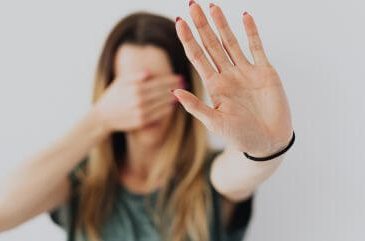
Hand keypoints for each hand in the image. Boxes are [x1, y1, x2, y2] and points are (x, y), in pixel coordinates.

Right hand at [93, 71, 183, 132]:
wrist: (102, 117)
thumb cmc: (112, 97)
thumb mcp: (120, 82)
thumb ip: (135, 76)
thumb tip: (149, 73)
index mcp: (135, 88)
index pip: (158, 82)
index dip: (170, 79)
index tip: (180, 76)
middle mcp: (139, 100)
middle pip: (162, 93)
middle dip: (175, 87)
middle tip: (185, 84)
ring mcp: (141, 112)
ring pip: (162, 104)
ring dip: (173, 99)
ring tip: (182, 94)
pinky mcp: (141, 122)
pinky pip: (158, 115)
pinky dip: (166, 110)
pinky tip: (171, 106)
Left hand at [172, 2, 292, 156]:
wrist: (269, 142)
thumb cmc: (240, 136)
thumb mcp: (215, 123)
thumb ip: (196, 107)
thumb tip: (174, 91)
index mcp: (214, 86)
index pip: (197, 57)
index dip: (188, 40)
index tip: (179, 23)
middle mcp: (227, 75)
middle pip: (211, 44)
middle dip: (201, 25)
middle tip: (192, 5)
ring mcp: (246, 71)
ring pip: (231, 42)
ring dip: (222, 24)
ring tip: (212, 6)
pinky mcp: (264, 72)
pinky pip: (257, 47)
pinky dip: (252, 32)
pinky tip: (244, 17)